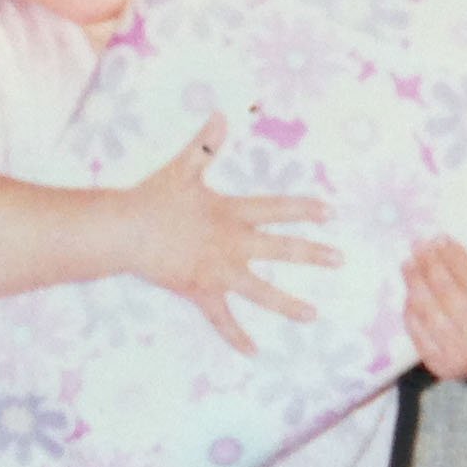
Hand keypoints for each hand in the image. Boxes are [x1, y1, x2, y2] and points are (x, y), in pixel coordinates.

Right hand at [126, 112, 341, 353]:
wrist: (125, 231)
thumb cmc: (152, 198)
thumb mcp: (182, 169)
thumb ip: (205, 145)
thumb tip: (221, 115)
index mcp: (232, 213)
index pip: (277, 208)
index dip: (304, 209)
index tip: (330, 212)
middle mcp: (232, 243)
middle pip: (280, 249)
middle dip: (313, 254)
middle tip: (340, 259)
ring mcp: (219, 271)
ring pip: (260, 291)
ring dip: (288, 303)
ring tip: (313, 315)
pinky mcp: (201, 291)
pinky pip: (222, 319)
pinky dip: (236, 336)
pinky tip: (253, 351)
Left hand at [402, 226, 466, 380]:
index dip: (452, 257)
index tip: (439, 236)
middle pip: (447, 293)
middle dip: (430, 265)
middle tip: (419, 242)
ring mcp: (458, 356)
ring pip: (428, 311)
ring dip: (414, 283)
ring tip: (409, 261)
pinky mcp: (440, 366)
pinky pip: (419, 332)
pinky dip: (411, 310)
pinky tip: (409, 290)